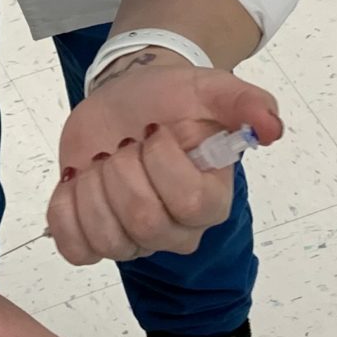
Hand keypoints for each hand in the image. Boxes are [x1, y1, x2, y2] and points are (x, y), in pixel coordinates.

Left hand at [47, 63, 284, 265]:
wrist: (129, 98)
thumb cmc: (174, 99)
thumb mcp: (212, 88)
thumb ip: (247, 103)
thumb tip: (271, 129)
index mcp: (210, 201)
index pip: (189, 201)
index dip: (163, 161)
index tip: (156, 128)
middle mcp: (176, 231)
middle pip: (143, 221)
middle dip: (122, 168)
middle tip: (126, 142)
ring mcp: (133, 241)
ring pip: (106, 238)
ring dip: (92, 185)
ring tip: (102, 159)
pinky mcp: (93, 239)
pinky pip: (74, 248)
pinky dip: (65, 210)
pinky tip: (77, 180)